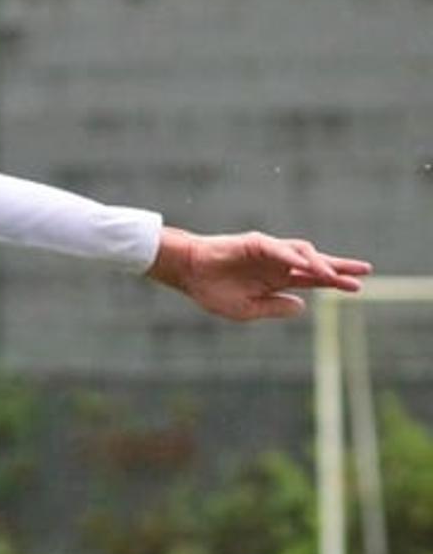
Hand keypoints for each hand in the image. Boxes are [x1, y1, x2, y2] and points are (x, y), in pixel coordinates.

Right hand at [147, 227, 371, 320]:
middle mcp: (277, 264)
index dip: (334, 282)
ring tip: (335, 275)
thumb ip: (274, 308)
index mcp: (276, 280)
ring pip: (303, 254)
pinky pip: (279, 250)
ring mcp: (268, 252)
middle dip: (339, 267)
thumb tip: (302, 307)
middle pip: (315, 264)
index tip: (357, 288)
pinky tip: (305, 267)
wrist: (187, 274)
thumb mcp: (247, 309)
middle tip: (365, 271)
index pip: (312, 280)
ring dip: (320, 263)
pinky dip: (292, 257)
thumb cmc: (212, 291)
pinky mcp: (255, 244)